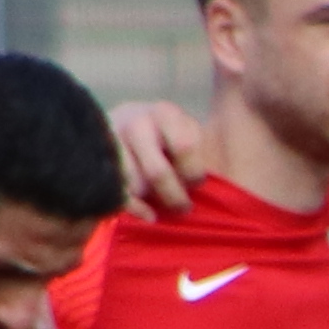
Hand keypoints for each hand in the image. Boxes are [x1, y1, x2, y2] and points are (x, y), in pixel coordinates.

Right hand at [106, 98, 205, 215]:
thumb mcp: (187, 133)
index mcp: (166, 113)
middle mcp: (136, 120)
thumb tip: (231, 181)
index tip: (196, 183)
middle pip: (157, 172)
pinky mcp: (96, 156)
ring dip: (151, 199)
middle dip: (174, 196)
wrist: (125, 125)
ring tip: (161, 204)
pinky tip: (148, 215)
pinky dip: (134, 208)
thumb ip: (198, 151)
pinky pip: (115, 191)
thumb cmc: (168, 138)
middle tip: (183, 208)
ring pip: (134, 184)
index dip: (193, 173)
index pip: (184, 148)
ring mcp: (112, 138)